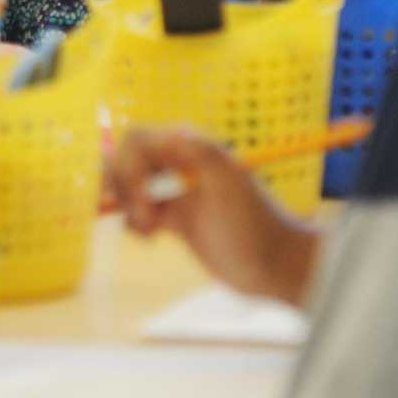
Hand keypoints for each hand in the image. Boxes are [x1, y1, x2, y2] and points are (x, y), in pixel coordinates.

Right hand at [108, 127, 319, 306]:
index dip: (128, 168)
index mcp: (190, 146)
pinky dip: (135, 223)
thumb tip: (173, 133)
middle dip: (124, 189)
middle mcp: (178, 163)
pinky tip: (152, 238)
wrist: (273, 264)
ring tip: (148, 231)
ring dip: (127, 207)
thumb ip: (200, 154)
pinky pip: (138, 211)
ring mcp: (175, 190)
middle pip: (126, 160)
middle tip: (144, 219)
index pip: (137, 141)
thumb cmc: (253, 226)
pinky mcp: (175, 217)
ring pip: (128, 186)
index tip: (143, 202)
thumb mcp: (227, 185)